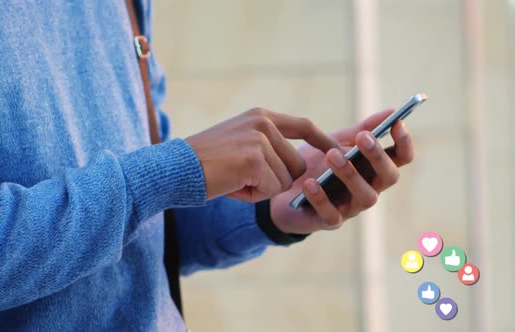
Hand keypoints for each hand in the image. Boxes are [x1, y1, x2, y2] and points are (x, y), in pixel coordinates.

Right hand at [185, 108, 338, 201]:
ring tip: (234, 179)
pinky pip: (271, 190)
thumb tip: (300, 167)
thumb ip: (268, 146)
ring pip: (285, 180)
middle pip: (297, 164)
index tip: (340, 152)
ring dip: (261, 189)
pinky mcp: (254, 159)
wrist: (175, 169)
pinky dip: (252, 196)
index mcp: (260, 116)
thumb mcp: (239, 143)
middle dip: (275, 180)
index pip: (304, 126)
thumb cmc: (205, 163)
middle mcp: (263, 122)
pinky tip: (231, 186)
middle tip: (243, 178)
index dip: (323, 141)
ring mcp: (259, 139)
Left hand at [269, 109, 414, 233]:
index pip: (400, 158)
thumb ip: (361, 129)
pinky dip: (321, 198)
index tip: (397, 123)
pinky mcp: (329, 222)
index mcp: (373, 169)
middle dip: (378, 156)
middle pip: (388, 176)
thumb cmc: (314, 165)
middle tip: (362, 137)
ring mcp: (351, 208)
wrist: (283, 190)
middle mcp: (368, 189)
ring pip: (366, 197)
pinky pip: (331, 214)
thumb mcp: (334, 142)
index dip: (403, 143)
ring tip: (331, 155)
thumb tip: (391, 111)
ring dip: (350, 175)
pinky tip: (310, 183)